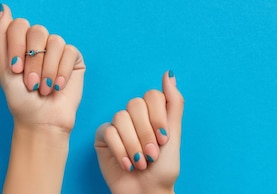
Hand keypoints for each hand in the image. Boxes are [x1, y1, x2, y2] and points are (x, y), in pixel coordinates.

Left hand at [0, 4, 84, 132]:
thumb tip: (3, 8)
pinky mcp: (73, 58)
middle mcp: (38, 43)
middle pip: (37, 31)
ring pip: (55, 42)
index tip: (16, 70)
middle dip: (33, 62)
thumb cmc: (21, 100)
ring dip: (47, 70)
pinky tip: (57, 87)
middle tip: (31, 84)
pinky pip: (69, 52)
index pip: (18, 25)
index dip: (17, 46)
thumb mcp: (4, 69)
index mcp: (20, 42)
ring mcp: (56, 49)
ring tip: (44, 89)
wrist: (41, 121)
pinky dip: (61, 72)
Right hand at [95, 71, 183, 193]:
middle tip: (152, 154)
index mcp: (152, 112)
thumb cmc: (162, 169)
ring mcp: (117, 125)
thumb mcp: (174, 135)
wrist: (146, 192)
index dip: (157, 117)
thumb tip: (170, 73)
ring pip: (120, 118)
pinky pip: (108, 131)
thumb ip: (173, 104)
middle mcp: (134, 116)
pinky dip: (120, 150)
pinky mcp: (103, 136)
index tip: (164, 139)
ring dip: (133, 144)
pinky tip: (127, 165)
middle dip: (146, 133)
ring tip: (140, 163)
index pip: (152, 96)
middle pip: (134, 105)